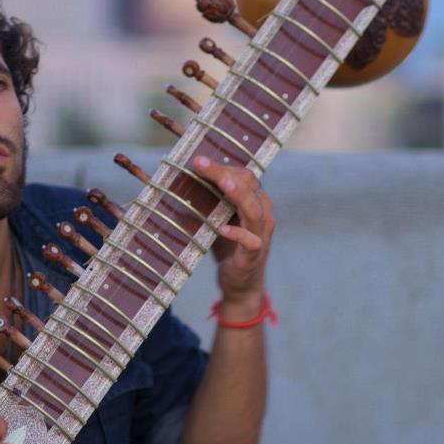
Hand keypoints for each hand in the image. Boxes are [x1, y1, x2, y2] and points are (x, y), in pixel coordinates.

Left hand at [193, 155, 274, 307]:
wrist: (241, 284)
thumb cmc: (228, 247)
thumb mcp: (218, 219)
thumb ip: (209, 201)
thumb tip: (180, 180)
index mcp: (254, 202)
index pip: (244, 175)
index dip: (223, 165)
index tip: (198, 160)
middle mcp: (262, 214)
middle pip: (249, 185)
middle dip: (223, 172)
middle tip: (199, 163)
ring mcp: (261, 234)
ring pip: (254, 210)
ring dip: (238, 195)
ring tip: (222, 183)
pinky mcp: (254, 254)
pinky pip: (251, 241)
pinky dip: (237, 234)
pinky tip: (222, 229)